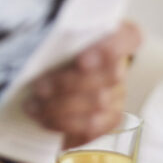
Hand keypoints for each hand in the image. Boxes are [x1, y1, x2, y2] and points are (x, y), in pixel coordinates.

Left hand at [26, 20, 141, 147]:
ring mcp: (116, 95)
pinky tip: (42, 118)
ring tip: (32, 105)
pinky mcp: (107, 119)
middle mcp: (118, 66)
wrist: (40, 86)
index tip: (82, 59)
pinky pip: (92, 126)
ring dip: (61, 106)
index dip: (113, 47)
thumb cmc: (43, 54)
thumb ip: (50, 38)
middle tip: (39, 87)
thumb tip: (32, 42)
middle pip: (110, 75)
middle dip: (70, 83)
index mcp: (109, 36)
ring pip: (99, 102)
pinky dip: (63, 123)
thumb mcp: (46, 40)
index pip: (129, 36)